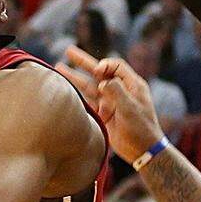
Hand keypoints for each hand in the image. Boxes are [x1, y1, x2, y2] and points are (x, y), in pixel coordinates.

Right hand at [56, 46, 164, 162]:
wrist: (142, 150)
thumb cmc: (141, 127)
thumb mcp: (130, 107)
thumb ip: (116, 91)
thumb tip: (102, 80)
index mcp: (132, 85)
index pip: (115, 66)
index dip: (104, 64)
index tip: (98, 71)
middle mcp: (119, 90)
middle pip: (99, 72)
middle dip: (83, 62)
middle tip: (68, 51)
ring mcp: (110, 102)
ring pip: (89, 86)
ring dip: (75, 78)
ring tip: (58, 68)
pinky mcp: (102, 113)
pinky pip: (87, 101)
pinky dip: (76, 95)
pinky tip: (64, 90)